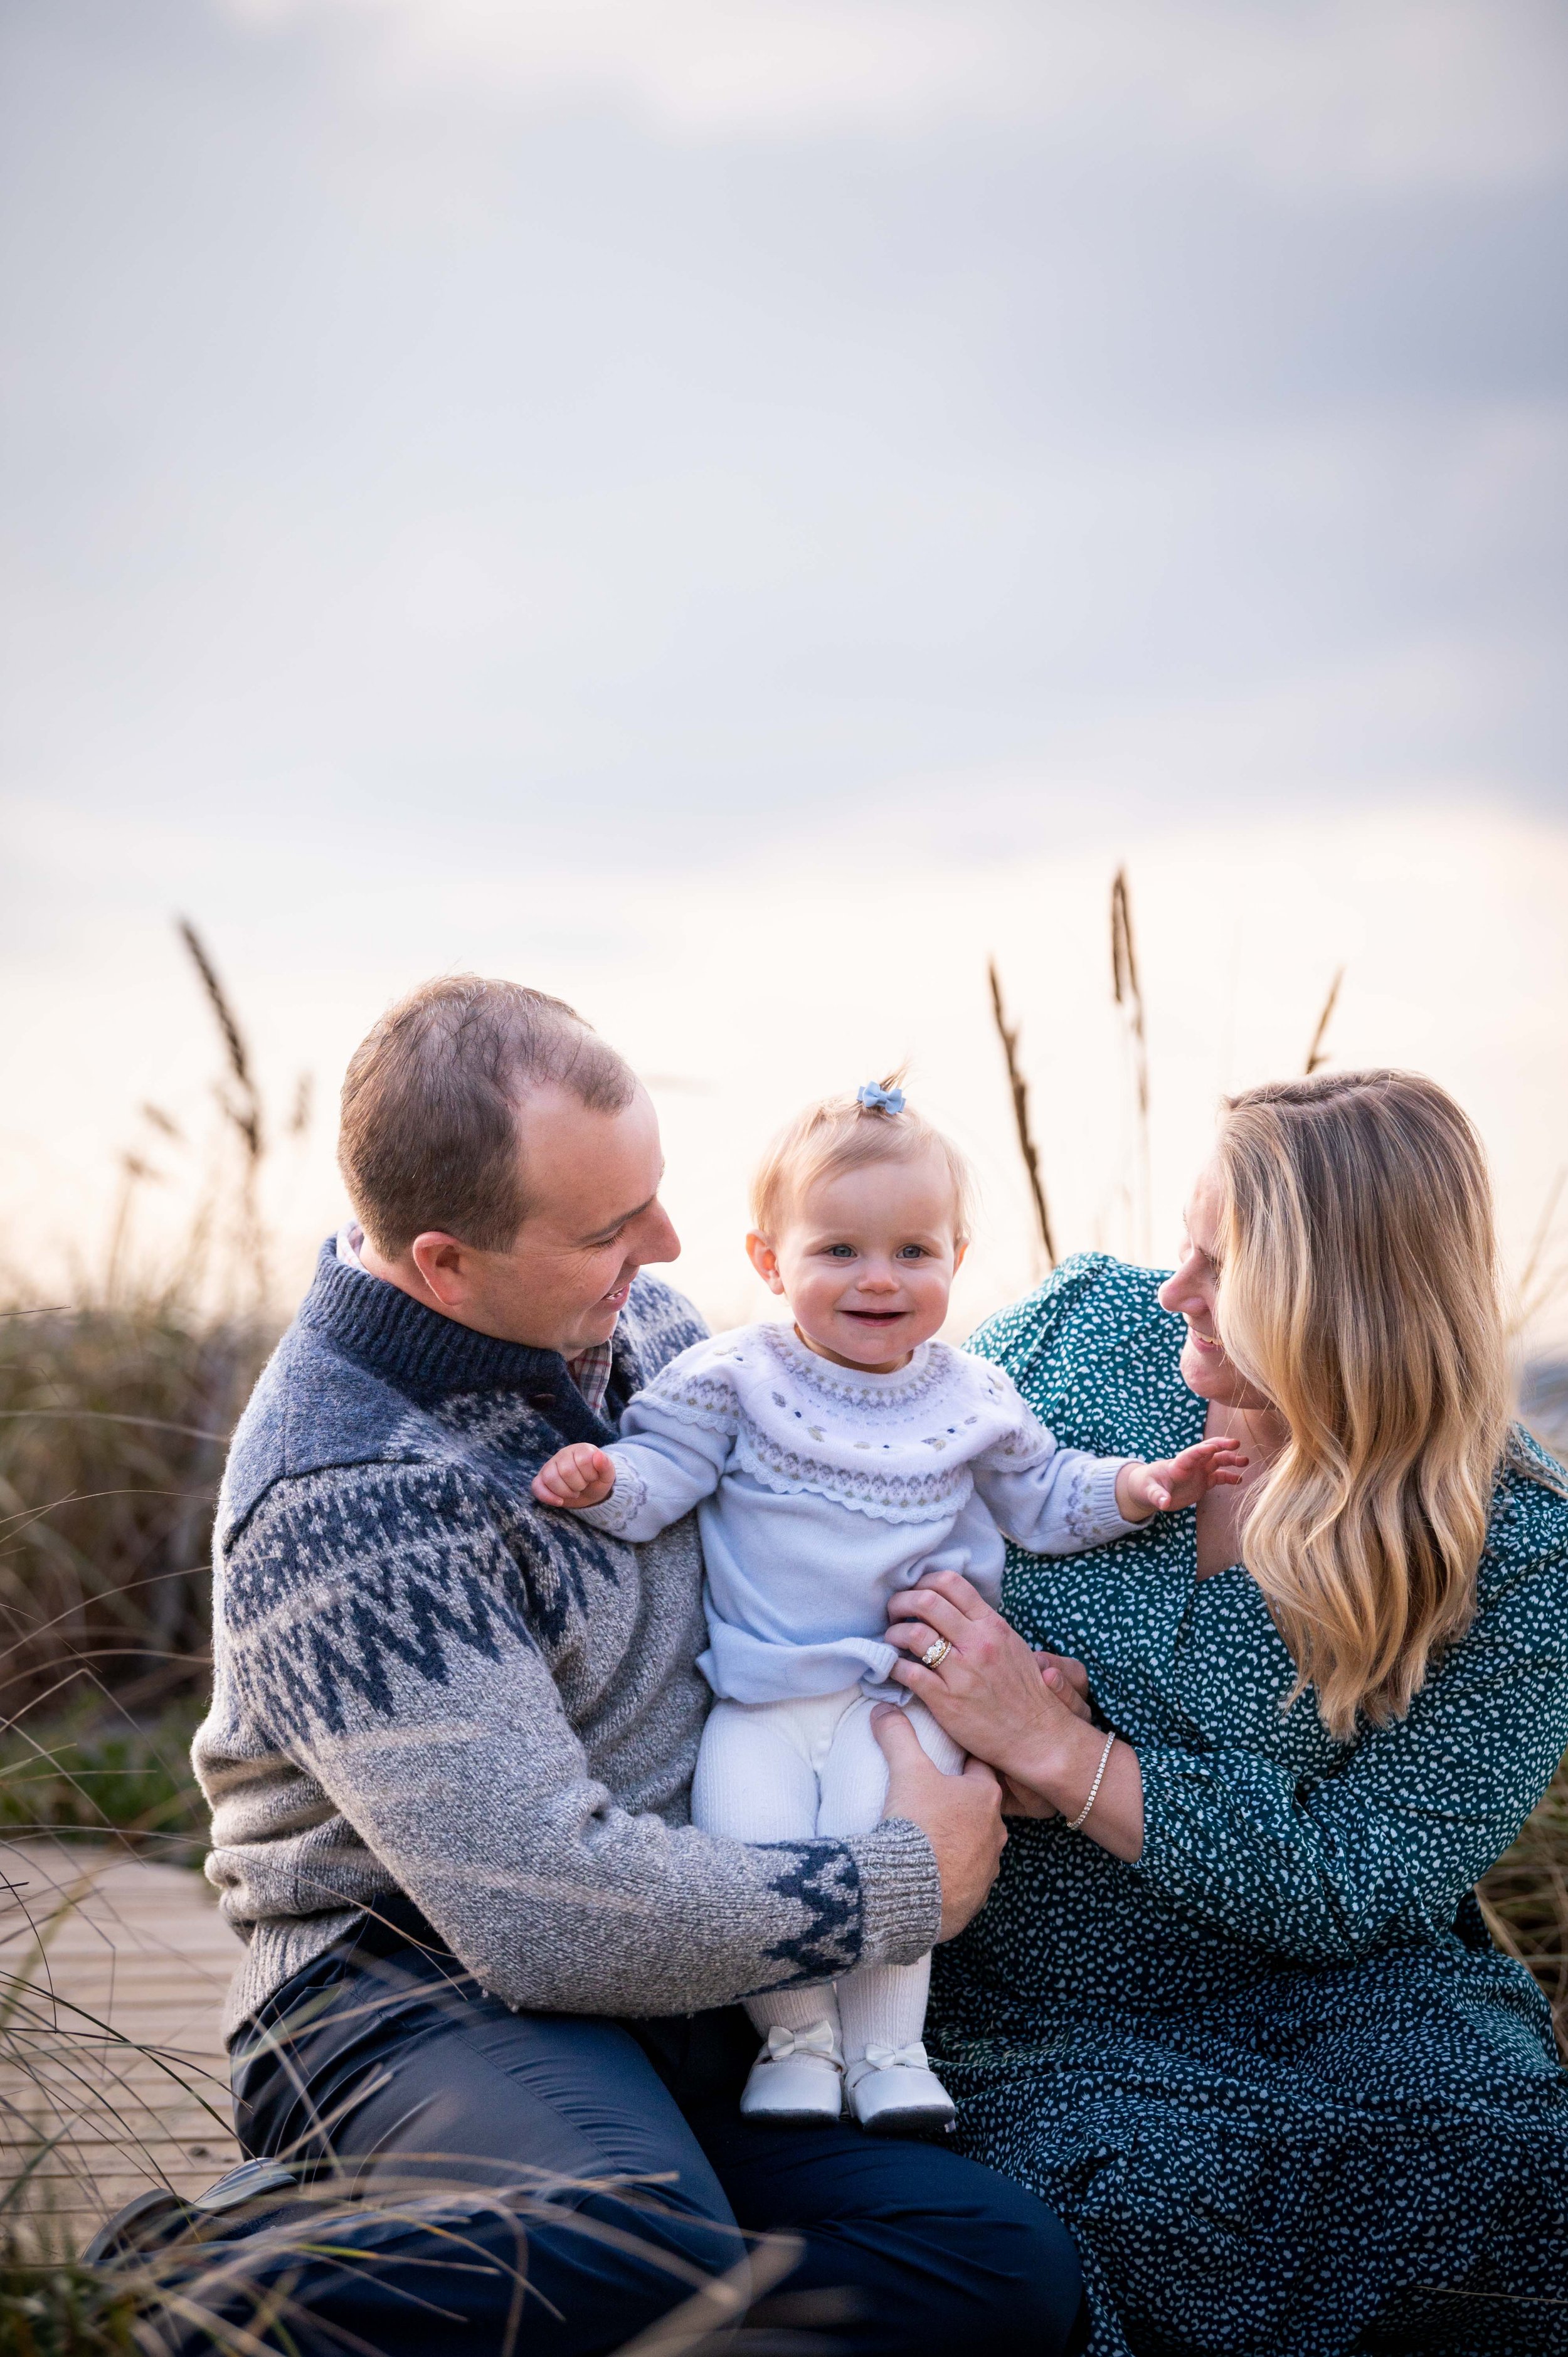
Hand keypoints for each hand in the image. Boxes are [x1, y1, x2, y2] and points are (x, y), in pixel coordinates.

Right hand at [532, 1443, 616, 1508]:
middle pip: (566, 1471)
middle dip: (578, 1486)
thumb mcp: (607, 1475)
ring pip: (550, 1478)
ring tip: (573, 1492)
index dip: (589, 1475)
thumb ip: (606, 1465)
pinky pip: (536, 1486)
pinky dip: (548, 1497)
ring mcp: (550, 1465)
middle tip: (583, 1486)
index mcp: (581, 1449)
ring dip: (565, 1492)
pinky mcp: (541, 1478)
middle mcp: (564, 1454)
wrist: (589, 1490)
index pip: (583, 1461)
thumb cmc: (598, 1480)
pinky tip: (560, 1502)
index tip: (593, 1478)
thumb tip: (598, 1456)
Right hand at [872, 1704, 1004, 1939]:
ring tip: (928, 1840)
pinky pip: (965, 1881)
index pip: (979, 1768)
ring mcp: (988, 1869)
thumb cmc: (918, 1823)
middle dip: (960, 1805)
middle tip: (932, 1802)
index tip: (945, 1762)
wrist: (911, 1888)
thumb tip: (885, 1708)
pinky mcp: (974, 1899)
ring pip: (976, 1847)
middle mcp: (996, 1833)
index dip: (961, 1763)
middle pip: (979, 1809)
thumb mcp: (907, 1770)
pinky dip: (951, 1876)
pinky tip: (930, 1873)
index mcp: (986, 1797)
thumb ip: (897, 1735)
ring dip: (958, 1843)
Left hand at [886, 1570, 1085, 1783]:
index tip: (914, 1592)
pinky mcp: (946, 1700)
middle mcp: (977, 1643)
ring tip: (890, 1639)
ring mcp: (961, 1671)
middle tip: (893, 1611)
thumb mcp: (1012, 1646)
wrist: (1037, 1736)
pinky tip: (892, 1666)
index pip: (951, 1583)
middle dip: (901, 1602)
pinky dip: (893, 1666)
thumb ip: (984, 1625)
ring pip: (914, 1634)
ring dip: (894, 1633)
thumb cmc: (1025, 1692)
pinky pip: (909, 1673)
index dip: (924, 1582)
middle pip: (927, 1602)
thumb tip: (953, 1609)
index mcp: (992, 1626)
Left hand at [1114, 1434, 1246, 1518]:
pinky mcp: (1203, 1482)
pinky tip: (1240, 1480)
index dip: (1202, 1450)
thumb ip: (1157, 1495)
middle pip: (1209, 1451)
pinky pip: (1219, 1477)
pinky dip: (1229, 1477)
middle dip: (1222, 1446)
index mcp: (1178, 1464)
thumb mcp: (1149, 1491)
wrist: (1151, 1490)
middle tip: (1237, 1444)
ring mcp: (1199, 1472)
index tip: (1215, 1447)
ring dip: (1231, 1460)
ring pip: (1218, 1462)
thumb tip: (1164, 1503)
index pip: (1192, 1453)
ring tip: (1244, 1462)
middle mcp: (1192, 1465)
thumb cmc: (1148, 1486)